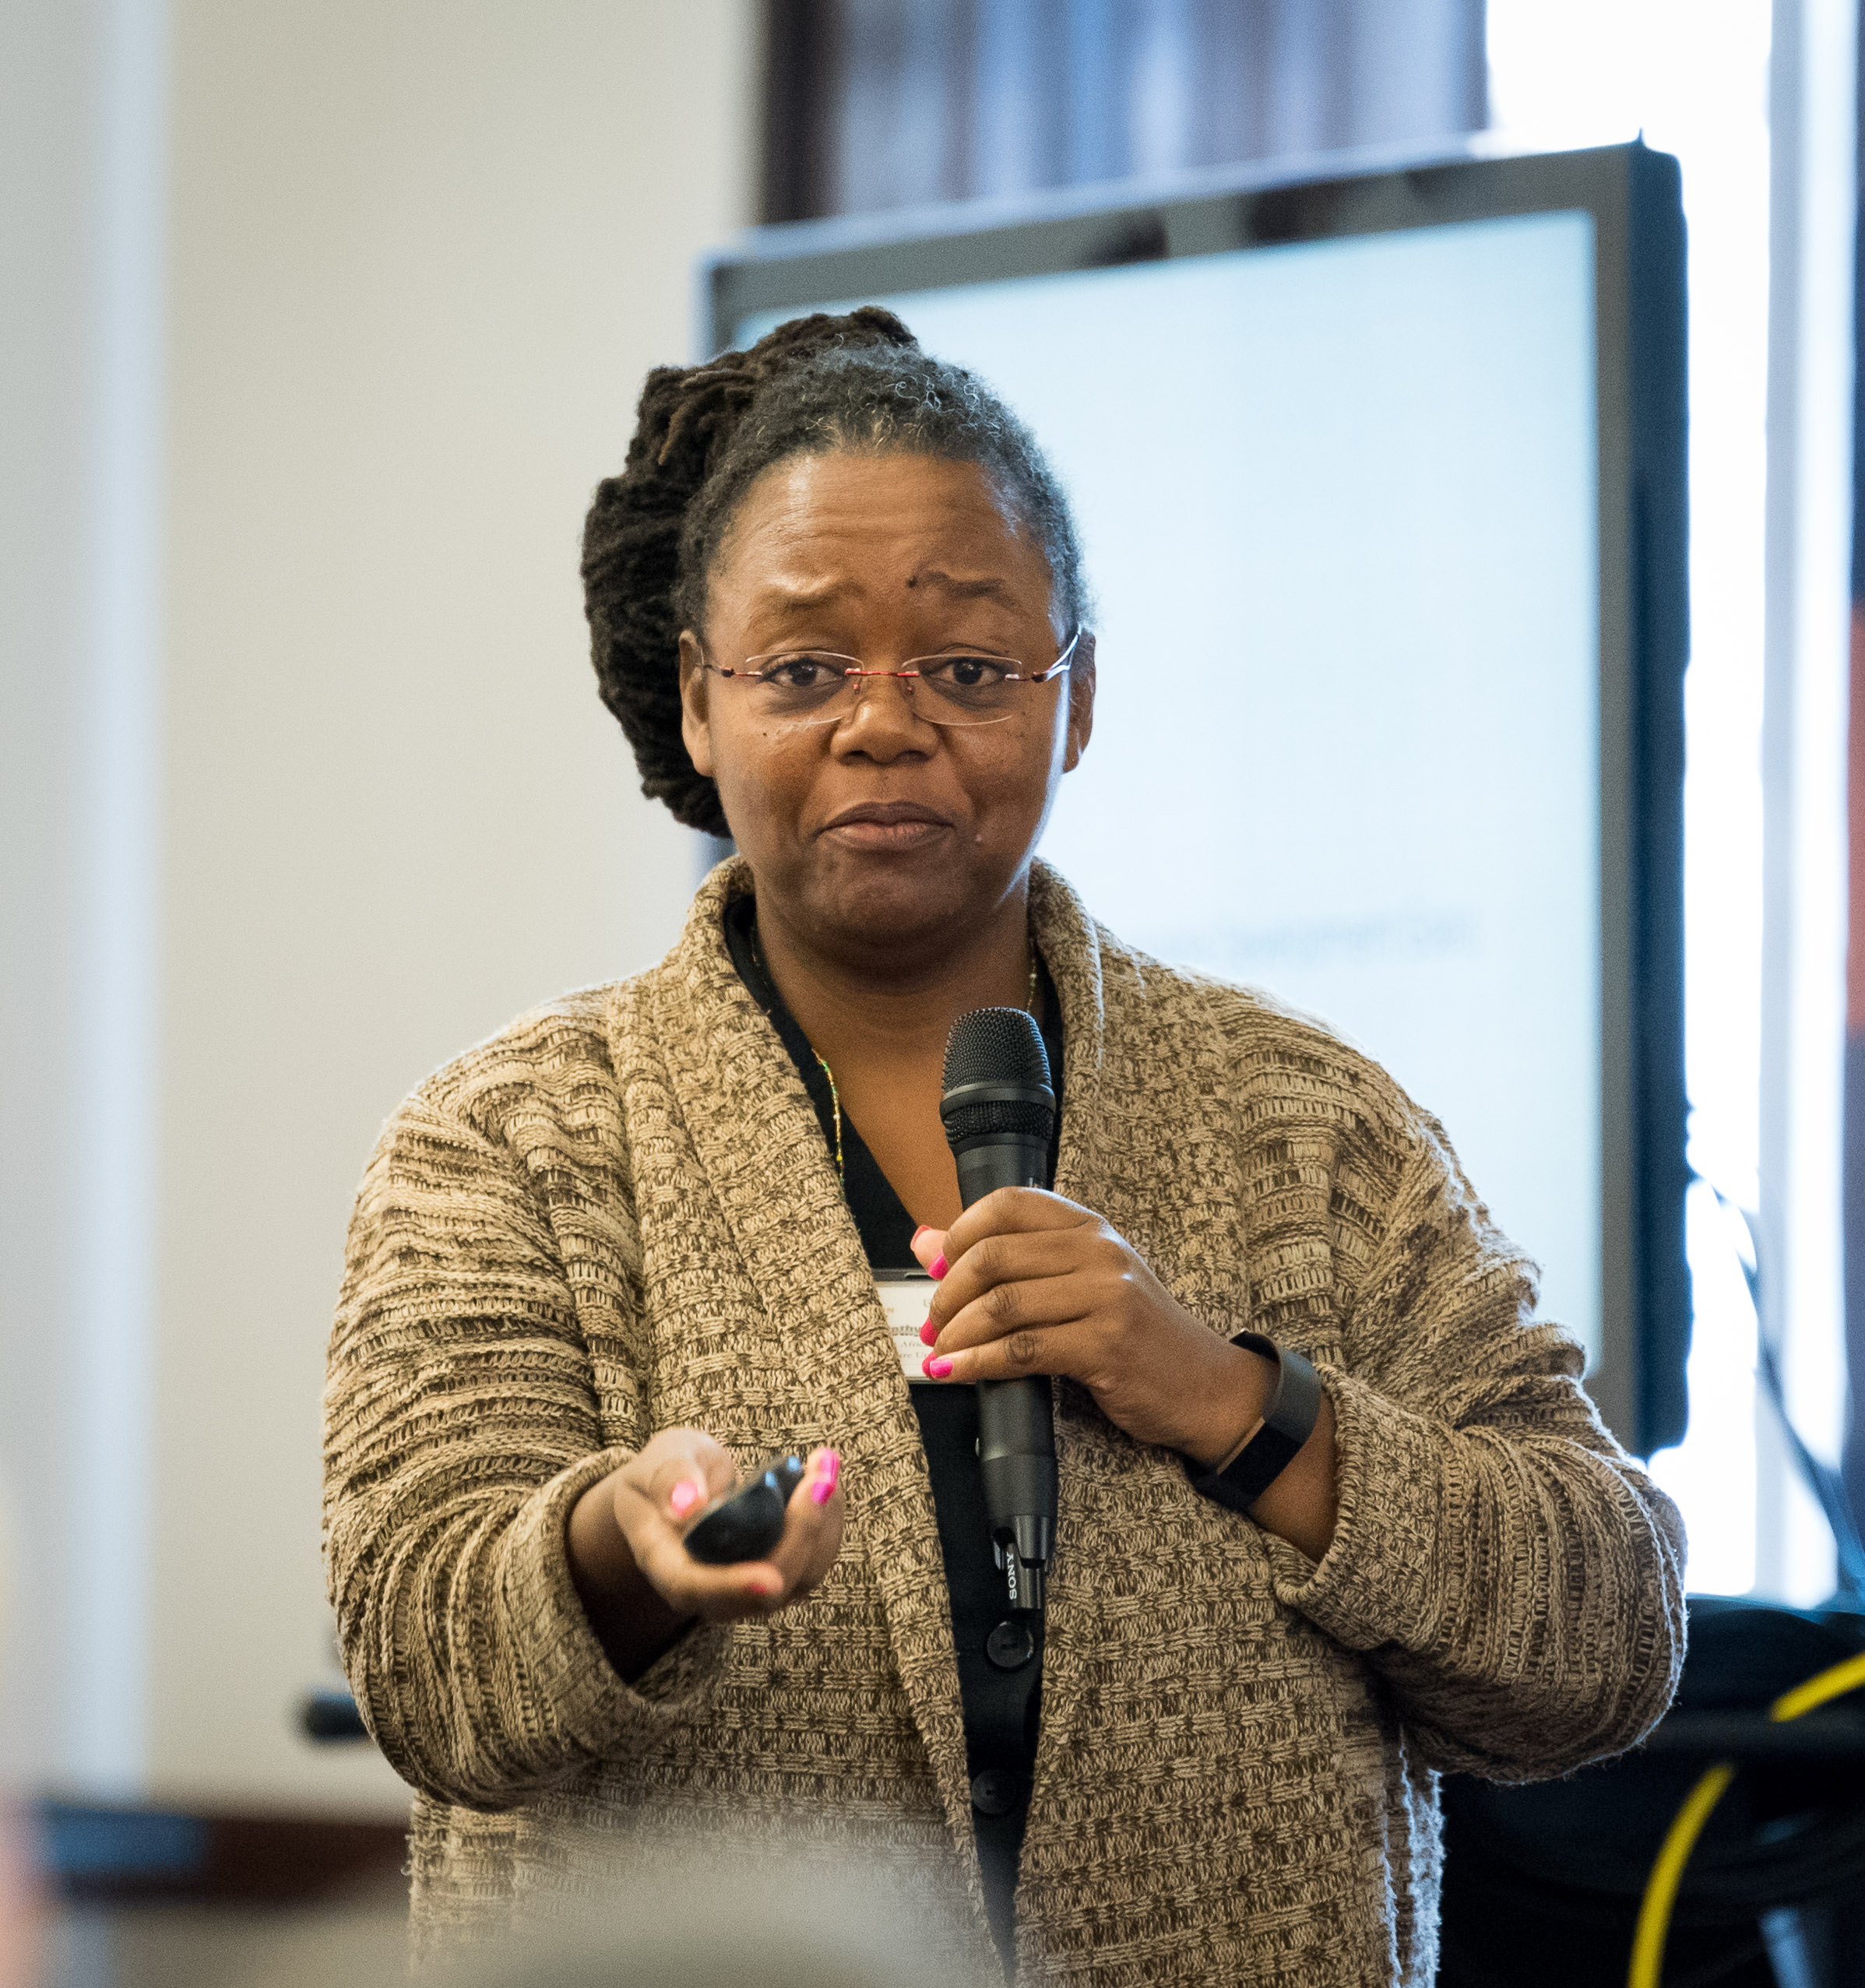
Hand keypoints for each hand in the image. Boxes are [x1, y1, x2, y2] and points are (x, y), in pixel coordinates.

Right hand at [567, 1428, 843, 1679]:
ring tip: (825, 1466)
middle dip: (800, 1534)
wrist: (680, 1489)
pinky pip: (812, 1560)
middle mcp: (710, 1589)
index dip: (733, 1586)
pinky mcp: (778, 1571)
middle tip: (817, 1478)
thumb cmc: (663, 1475)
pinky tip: (825, 1479)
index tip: (768, 1579)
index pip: (696, 1588)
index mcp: (668, 1564)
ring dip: (823, 1524)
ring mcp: (748, 1586)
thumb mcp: (659, 1461)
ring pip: (798, 1578)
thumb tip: (686, 1505)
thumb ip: (670, 1479)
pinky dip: (827, 1520)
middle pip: (763, 1590)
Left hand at [912, 1191, 1269, 1466]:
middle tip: (932, 1322)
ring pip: (1003, 1305)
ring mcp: (1107, 1296)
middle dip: (948, 1294)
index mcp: (1090, 1227)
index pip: (1008, 1203)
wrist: (1204, 1385)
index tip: (938, 1268)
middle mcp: (1099, 1252)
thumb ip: (1008, 1259)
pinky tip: (954, 1372)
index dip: (960, 1232)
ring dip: (957, 1333)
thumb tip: (926, 1240)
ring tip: (939, 1351)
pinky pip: (1023, 1350)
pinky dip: (977, 1364)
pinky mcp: (1106, 1345)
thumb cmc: (1135, 1333)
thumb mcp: (1078, 1282)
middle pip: (995, 1255)